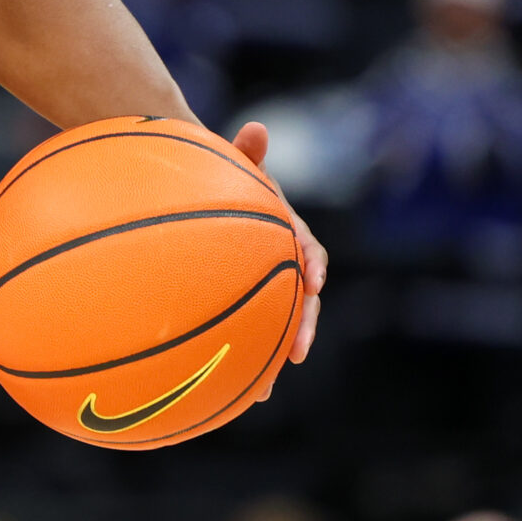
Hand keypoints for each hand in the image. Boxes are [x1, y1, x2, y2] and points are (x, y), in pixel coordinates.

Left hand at [231, 122, 326, 378]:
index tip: (314, 281)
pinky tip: (234, 393)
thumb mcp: (234, 168)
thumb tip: (257, 127)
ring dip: (275, 355)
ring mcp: (268, 288)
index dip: (314, 265)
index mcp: (287, 234)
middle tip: (298, 351)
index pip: (309, 250)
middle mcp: (284, 264)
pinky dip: (247, 364)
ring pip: (279, 326)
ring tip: (264, 390)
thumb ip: (244, 154)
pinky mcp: (249, 306)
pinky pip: (252, 337)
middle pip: (302, 300)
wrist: (207, 204)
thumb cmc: (222, 185)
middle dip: (302, 326)